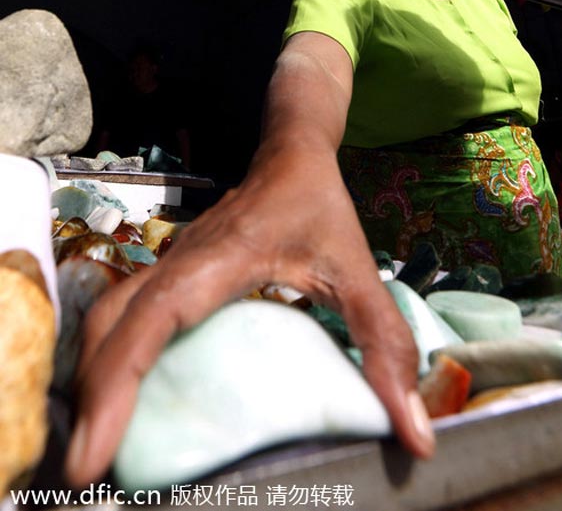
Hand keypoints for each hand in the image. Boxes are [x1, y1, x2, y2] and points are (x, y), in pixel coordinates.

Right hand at [65, 151, 433, 486]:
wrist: (290, 149)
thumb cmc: (319, 204)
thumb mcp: (357, 270)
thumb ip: (384, 343)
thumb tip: (416, 436)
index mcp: (218, 261)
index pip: (152, 321)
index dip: (116, 384)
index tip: (92, 452)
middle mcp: (180, 263)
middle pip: (111, 326)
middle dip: (92, 397)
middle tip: (86, 472)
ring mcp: (168, 264)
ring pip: (108, 320)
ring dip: (94, 378)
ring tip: (95, 447)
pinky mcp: (169, 273)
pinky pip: (123, 317)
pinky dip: (111, 358)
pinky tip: (121, 399)